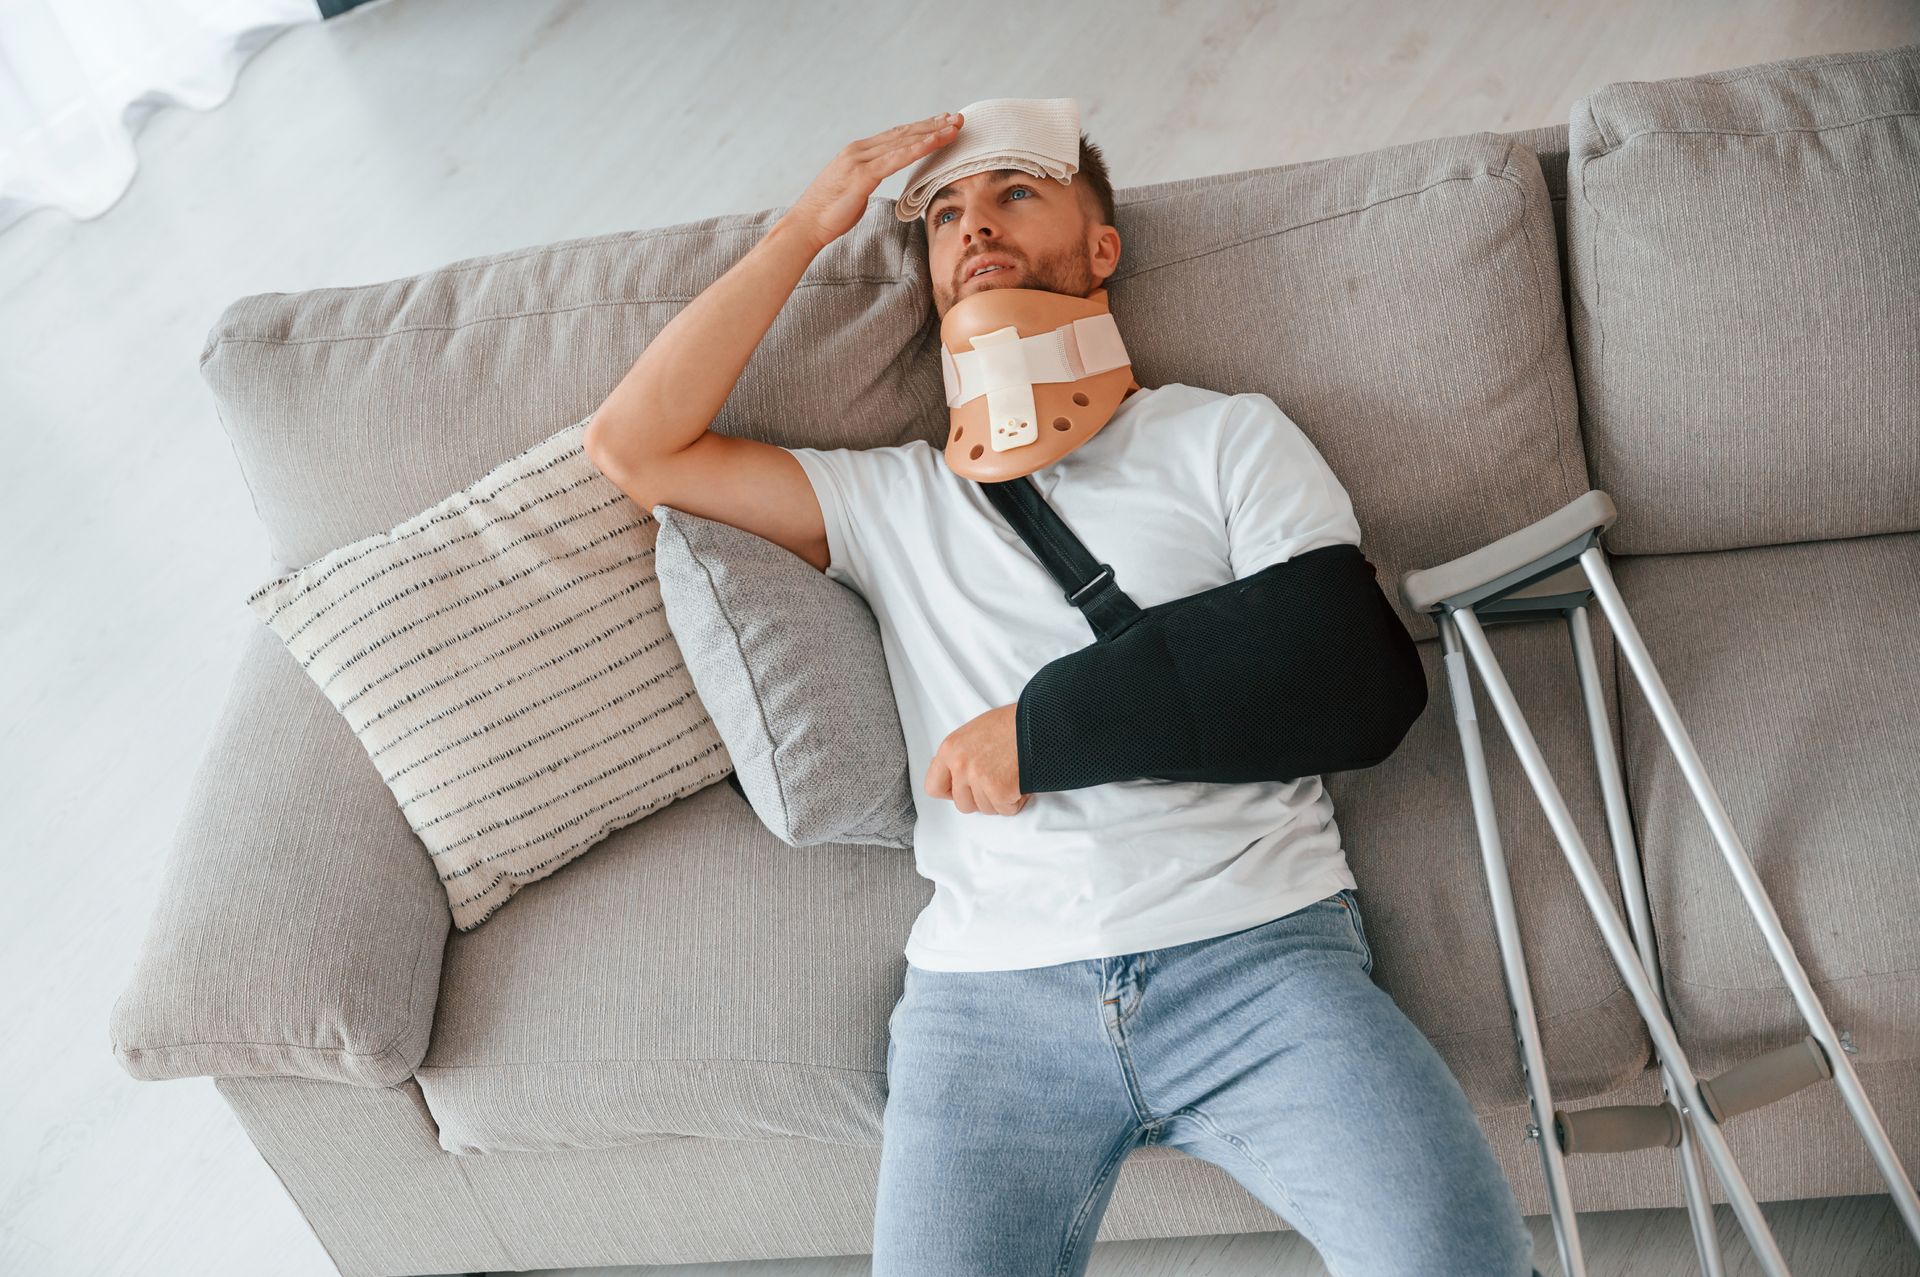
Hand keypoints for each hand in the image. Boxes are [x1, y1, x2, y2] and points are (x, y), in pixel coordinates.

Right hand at [783, 111, 963, 251]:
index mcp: (858, 152)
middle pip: (904, 133)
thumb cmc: (829, 212)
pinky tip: (935, 143)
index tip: (942, 123)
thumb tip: (879, 177)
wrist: (805, 224)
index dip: (921, 128)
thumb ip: (868, 178)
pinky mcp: (862, 176)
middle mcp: (860, 150)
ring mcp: (860, 161)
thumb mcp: (854, 190)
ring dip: (931, 134)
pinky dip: (917, 149)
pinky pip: (896, 160)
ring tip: (954, 127)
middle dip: (932, 124)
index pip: (896, 136)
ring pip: (903, 142)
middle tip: (957, 118)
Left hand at [925, 702, 1028, 815]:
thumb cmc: (1011, 724)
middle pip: (962, 804)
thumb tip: (955, 776)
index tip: (965, 788)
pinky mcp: (999, 790)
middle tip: (997, 782)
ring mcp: (979, 778)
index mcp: (950, 749)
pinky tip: (1021, 781)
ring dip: (1001, 799)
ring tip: (1012, 776)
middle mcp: (960, 765)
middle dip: (981, 798)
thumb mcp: (975, 732)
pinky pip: (1006, 810)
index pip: (933, 787)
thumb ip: (961, 755)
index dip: (951, 792)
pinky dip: (1017, 801)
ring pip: (986, 809)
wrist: (1038, 721)